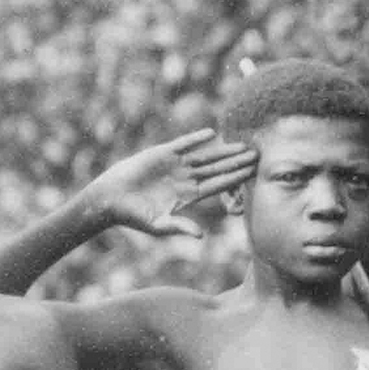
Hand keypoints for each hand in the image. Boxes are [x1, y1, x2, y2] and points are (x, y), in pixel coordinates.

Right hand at [90, 129, 256, 238]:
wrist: (111, 199)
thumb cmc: (134, 217)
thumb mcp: (159, 225)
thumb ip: (180, 226)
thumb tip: (201, 236)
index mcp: (189, 196)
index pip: (218, 186)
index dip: (235, 179)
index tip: (252, 175)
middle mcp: (186, 179)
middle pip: (217, 169)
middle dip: (236, 163)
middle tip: (257, 156)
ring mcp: (175, 165)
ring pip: (204, 156)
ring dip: (222, 150)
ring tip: (241, 145)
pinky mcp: (161, 154)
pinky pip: (182, 144)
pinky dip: (195, 139)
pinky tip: (211, 134)